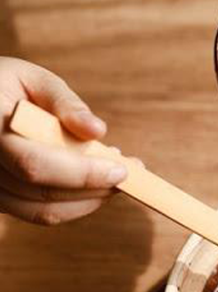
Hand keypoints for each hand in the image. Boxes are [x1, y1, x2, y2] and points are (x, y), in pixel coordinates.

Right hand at [0, 57, 127, 224]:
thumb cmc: (4, 84)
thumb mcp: (33, 78)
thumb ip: (65, 103)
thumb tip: (97, 130)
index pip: (34, 163)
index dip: (81, 173)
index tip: (121, 170)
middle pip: (43, 192)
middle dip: (95, 188)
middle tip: (131, 172)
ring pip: (43, 211)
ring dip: (89, 199)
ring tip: (114, 173)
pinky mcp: (0, 200)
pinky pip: (40, 212)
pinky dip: (75, 203)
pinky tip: (95, 182)